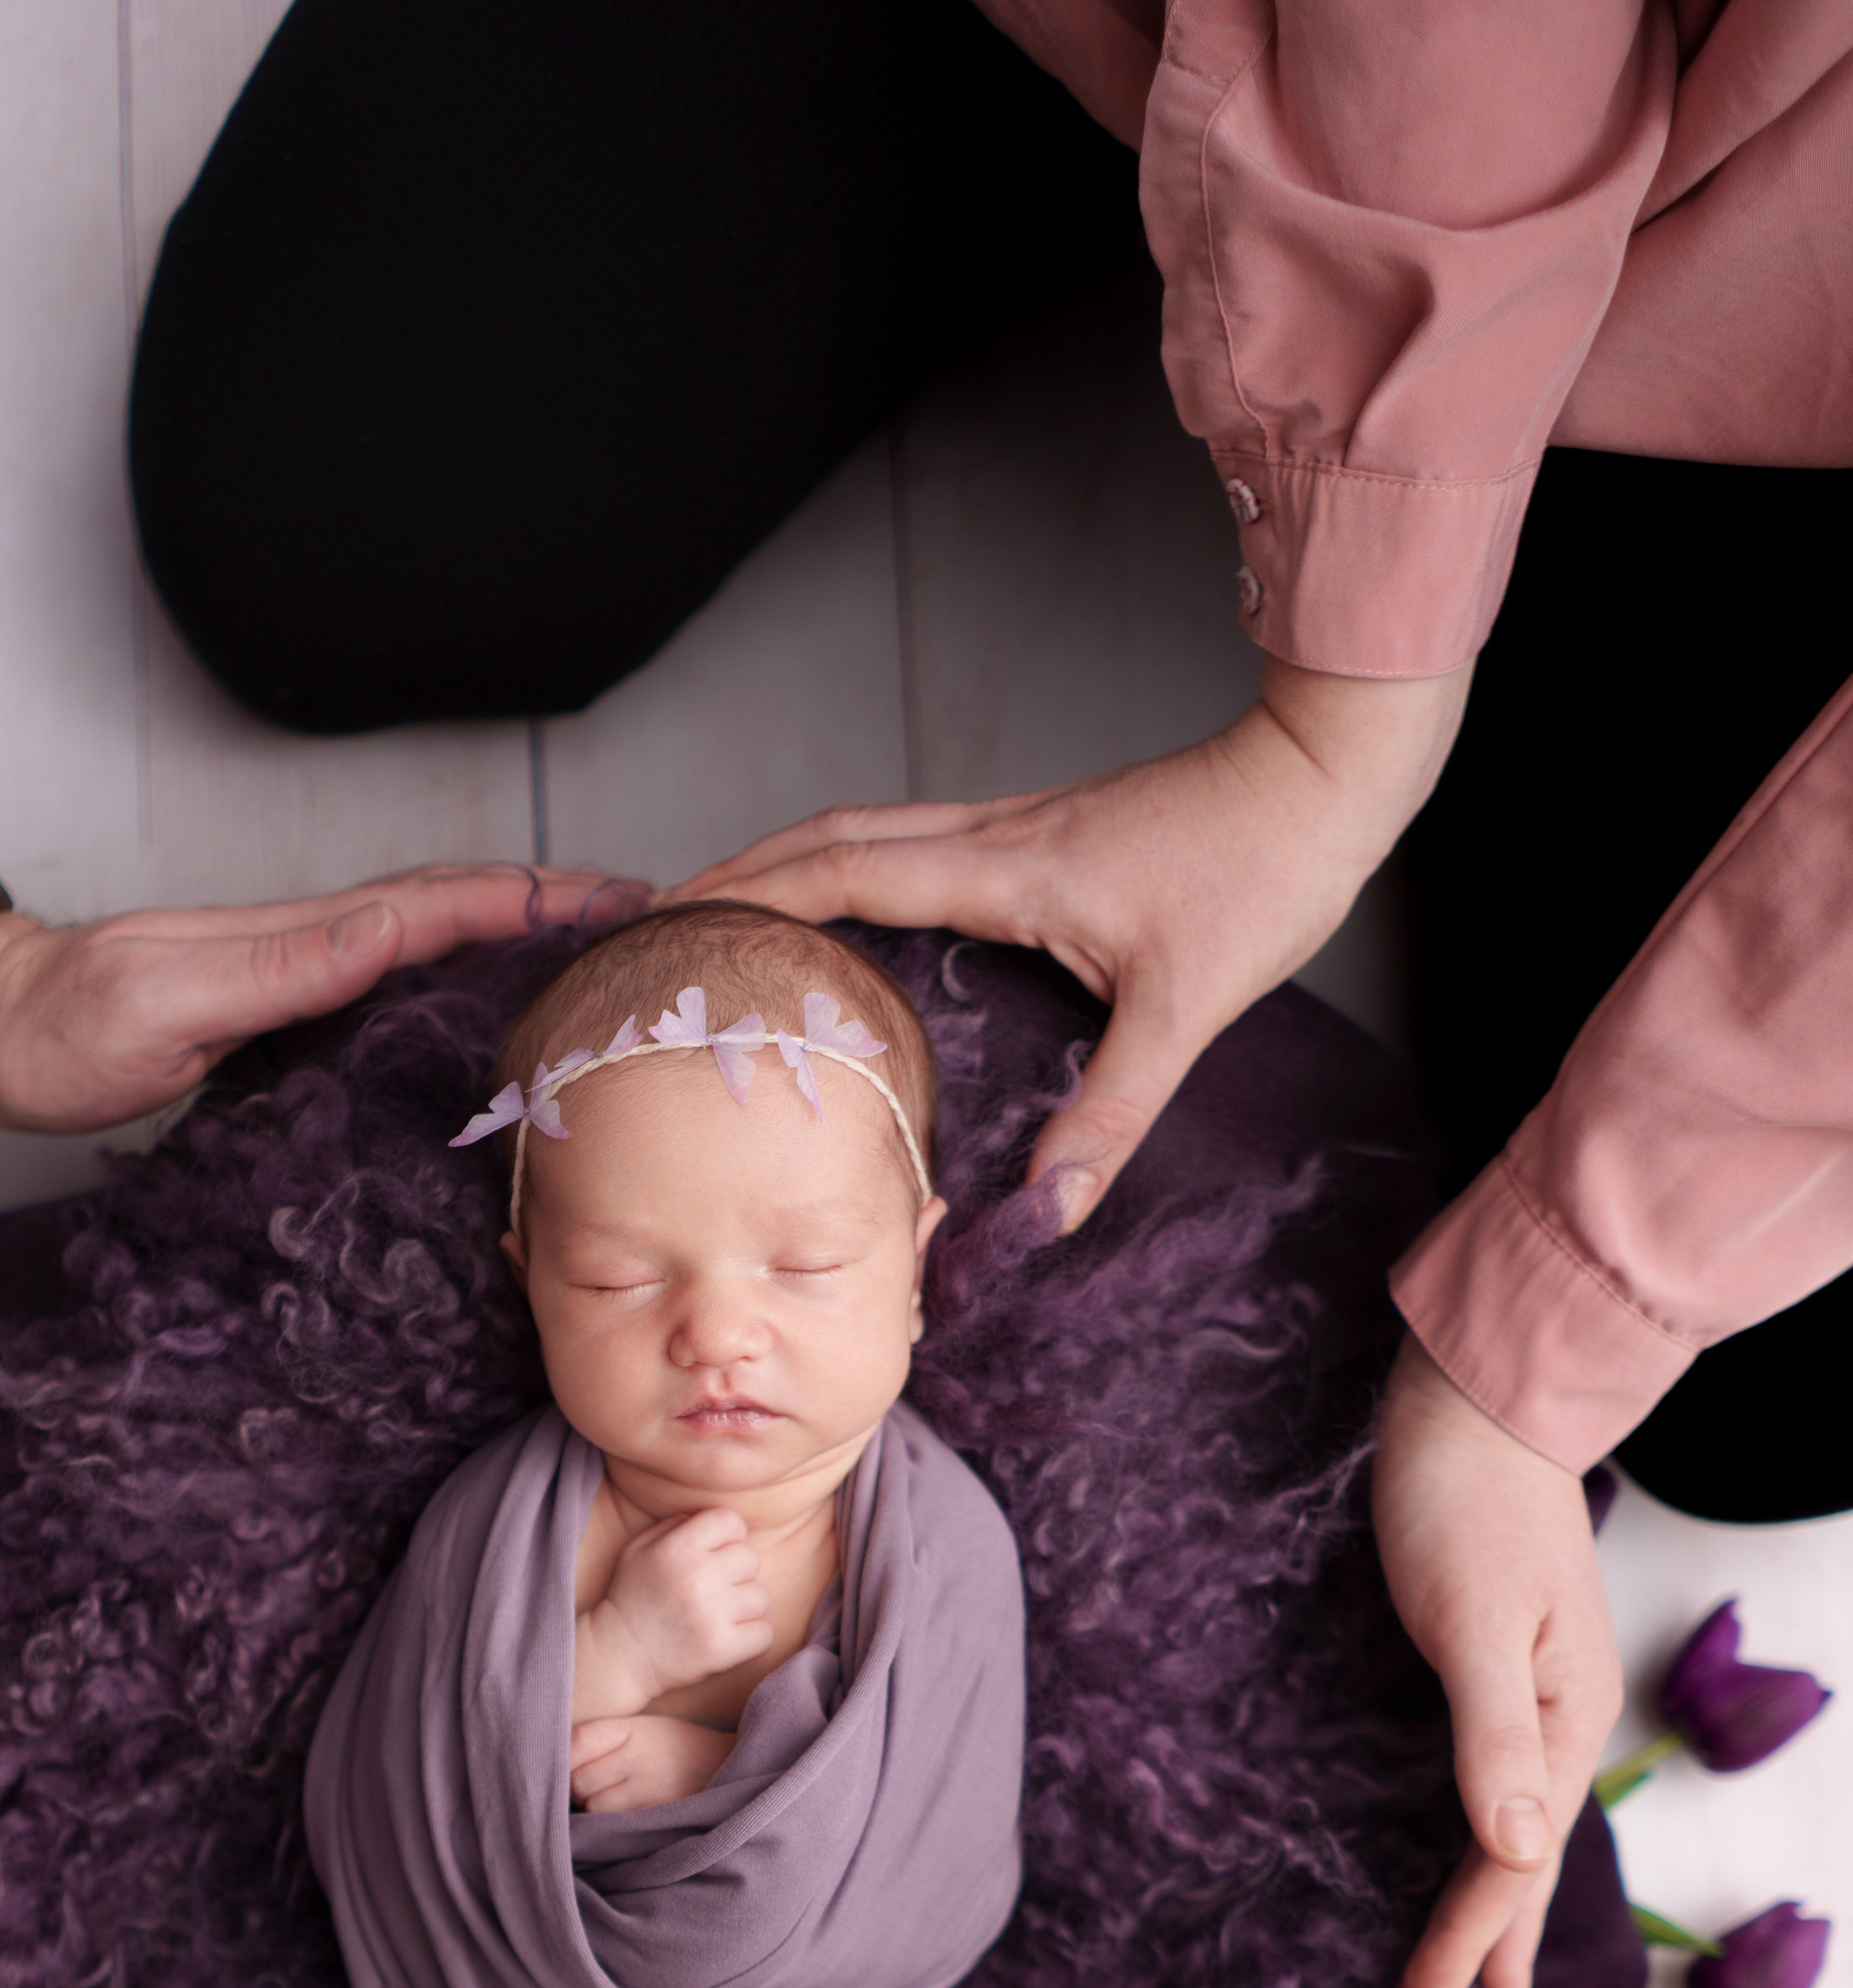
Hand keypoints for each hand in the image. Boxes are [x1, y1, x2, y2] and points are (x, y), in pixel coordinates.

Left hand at [0, 863, 646, 1134]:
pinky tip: (488, 997)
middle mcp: (309, 945)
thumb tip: (382, 933)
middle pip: (455, 909)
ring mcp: (297, 973)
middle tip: (651, 912)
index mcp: (298, 940)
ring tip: (601, 944)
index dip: (533, 899)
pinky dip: (458, 972)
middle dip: (555, 902)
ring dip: (520, 932)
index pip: (439, 906)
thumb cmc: (58, 1031)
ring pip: (433, 939)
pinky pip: (394, 979)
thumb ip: (274, 970)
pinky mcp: (280, 1008)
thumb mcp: (162, 1002)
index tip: (621, 898)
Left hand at [569, 1713, 734, 1813]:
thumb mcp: (647, 1729)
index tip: (573, 1768)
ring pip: (595, 1808)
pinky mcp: (659, 1818)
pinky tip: (630, 1820)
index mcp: (634, 1729)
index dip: (567, 1760)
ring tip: (620, 1805)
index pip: (575, 1743)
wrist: (737, 1770)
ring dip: (599, 1812)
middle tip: (601, 1790)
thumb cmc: (680, 1751)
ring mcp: (650, 1790)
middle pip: (578, 1781)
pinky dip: (615, 1828)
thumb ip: (604, 1740)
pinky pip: (616, 1829)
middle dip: (581, 1790)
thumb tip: (555, 1762)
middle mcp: (640, 1757)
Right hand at [574, 1508, 770, 1717]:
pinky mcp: (722, 1648)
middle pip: (750, 1558)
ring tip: (718, 1617)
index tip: (715, 1555)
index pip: (730, 1521)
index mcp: (677, 1548)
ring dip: (744, 1608)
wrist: (619, 1656)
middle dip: (736, 1574)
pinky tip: (728, 1638)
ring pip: (761, 1597)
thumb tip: (707, 1517)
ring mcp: (712, 1614)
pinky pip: (764, 1634)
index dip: (727, 1537)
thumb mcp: (638, 1550)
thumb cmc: (632, 1598)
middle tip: (713, 1592)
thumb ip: (673, 1526)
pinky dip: (751, 1638)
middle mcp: (697, 1576)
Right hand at [672, 659, 1468, 1226]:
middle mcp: (996, 835)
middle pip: (832, 837)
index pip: (847, 874)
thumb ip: (1114, 1110)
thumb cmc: (1261, 872)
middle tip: (665, 921)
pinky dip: (853, 867)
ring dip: (791, 862)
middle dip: (741, 872)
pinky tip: (851, 911)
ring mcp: (1017, 825)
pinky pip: (915, 844)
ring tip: (728, 912)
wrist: (1321, 779)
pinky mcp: (1043, 832)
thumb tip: (1052, 1209)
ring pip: (870, 831)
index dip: (755, 898)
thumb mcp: (1187, 1006)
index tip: (678, 925)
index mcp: (1009, 871)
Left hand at [1373, 1337, 1624, 1987]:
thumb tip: (1520, 1849)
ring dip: (1498, 1895)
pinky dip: (1488, 1831)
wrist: (1479, 1403)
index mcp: (1566, 1718)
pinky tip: (1482, 1843)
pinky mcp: (1501, 1662)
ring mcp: (1538, 1690)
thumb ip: (1495, 1736)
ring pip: (1520, 1821)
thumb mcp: (1474, 1620)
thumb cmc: (1465, 1504)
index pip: (1508, 1860)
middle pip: (1526, 1856)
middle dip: (1488, 1940)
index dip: (1465, 1939)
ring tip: (1483, 1962)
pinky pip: (1499, 1777)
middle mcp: (1563, 1717)